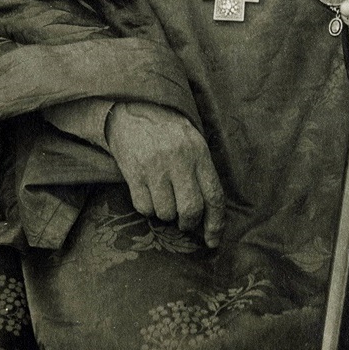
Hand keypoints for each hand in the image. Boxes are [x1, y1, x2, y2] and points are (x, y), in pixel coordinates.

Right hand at [104, 101, 224, 247]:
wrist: (132, 109)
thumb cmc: (167, 130)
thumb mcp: (193, 142)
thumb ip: (202, 172)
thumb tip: (208, 214)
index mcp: (199, 153)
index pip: (214, 196)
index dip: (215, 224)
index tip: (212, 240)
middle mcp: (179, 160)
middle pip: (191, 210)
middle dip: (188, 223)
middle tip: (183, 222)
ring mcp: (155, 167)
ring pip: (165, 212)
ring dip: (165, 214)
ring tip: (162, 197)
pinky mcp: (134, 172)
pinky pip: (144, 207)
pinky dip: (147, 208)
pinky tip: (147, 192)